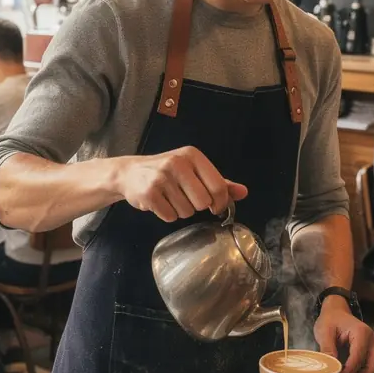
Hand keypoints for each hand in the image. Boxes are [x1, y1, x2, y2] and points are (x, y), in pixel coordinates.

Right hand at [117, 146, 247, 222]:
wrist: (130, 173)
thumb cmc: (167, 172)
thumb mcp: (194, 171)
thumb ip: (219, 182)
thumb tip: (243, 192)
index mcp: (192, 155)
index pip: (218, 187)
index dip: (220, 203)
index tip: (215, 207)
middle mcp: (177, 163)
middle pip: (203, 202)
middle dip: (196, 206)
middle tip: (185, 197)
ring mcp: (161, 178)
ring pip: (186, 212)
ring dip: (181, 211)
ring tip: (170, 198)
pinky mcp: (149, 193)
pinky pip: (170, 216)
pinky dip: (167, 215)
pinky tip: (160, 203)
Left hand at [314, 296, 373, 372]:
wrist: (336, 312)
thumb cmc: (330, 320)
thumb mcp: (324, 331)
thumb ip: (327, 348)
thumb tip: (330, 369)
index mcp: (362, 333)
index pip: (358, 358)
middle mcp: (373, 341)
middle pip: (371, 369)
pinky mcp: (372, 355)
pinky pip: (368, 371)